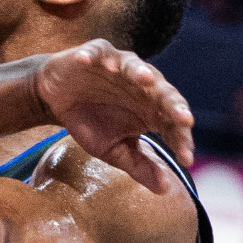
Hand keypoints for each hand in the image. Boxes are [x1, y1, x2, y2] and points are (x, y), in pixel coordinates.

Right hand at [35, 39, 194, 192]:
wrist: (58, 99)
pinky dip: (92, 56)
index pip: (173, 122)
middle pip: (163, 92)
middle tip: (182, 118)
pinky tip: (86, 62)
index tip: (185, 159)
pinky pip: (96, 53)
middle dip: (173, 104)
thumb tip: (164, 189)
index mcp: (152, 109)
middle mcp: (142, 85)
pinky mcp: (95, 53)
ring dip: (138, 71)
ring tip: (143, 80)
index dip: (181, 139)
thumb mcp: (113, 149)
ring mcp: (119, 66)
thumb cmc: (90, 122)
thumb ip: (138, 165)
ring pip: (134, 65)